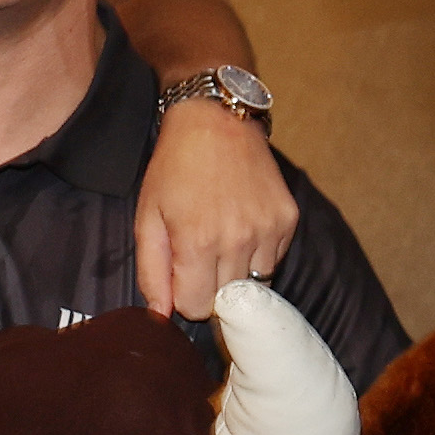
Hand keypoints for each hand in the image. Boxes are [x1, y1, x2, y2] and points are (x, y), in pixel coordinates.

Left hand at [131, 79, 298, 318]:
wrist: (217, 119)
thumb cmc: (175, 167)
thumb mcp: (147, 216)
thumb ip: (151, 271)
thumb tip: (161, 314)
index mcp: (197, 242)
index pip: (196, 308)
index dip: (184, 295)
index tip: (180, 274)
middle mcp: (237, 240)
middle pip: (226, 301)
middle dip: (209, 287)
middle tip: (199, 254)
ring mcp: (267, 229)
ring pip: (253, 285)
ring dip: (235, 272)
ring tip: (222, 238)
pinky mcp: (287, 219)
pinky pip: (273, 260)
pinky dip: (257, 253)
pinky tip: (242, 225)